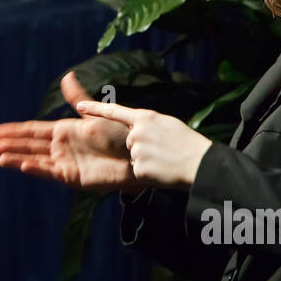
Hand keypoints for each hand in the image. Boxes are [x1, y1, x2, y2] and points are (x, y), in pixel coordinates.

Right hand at [0, 72, 143, 193]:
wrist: (136, 155)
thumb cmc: (120, 134)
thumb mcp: (96, 113)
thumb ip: (78, 99)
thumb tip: (67, 76)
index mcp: (65, 130)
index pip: (34, 130)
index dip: (15, 130)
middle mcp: (62, 147)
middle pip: (30, 145)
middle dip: (12, 145)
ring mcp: (66, 163)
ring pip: (36, 159)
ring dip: (18, 158)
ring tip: (0, 157)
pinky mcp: (73, 177)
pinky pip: (51, 172)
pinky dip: (37, 169)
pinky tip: (23, 165)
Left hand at [73, 100, 211, 189]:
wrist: (200, 163)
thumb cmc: (187, 143)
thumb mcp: (167, 124)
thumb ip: (148, 124)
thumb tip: (136, 126)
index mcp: (145, 117)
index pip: (114, 111)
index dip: (95, 108)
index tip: (79, 106)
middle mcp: (138, 132)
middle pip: (128, 141)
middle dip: (141, 148)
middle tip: (162, 150)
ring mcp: (137, 150)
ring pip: (133, 157)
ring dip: (146, 161)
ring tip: (164, 160)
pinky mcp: (139, 168)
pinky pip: (138, 171)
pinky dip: (149, 173)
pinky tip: (162, 170)